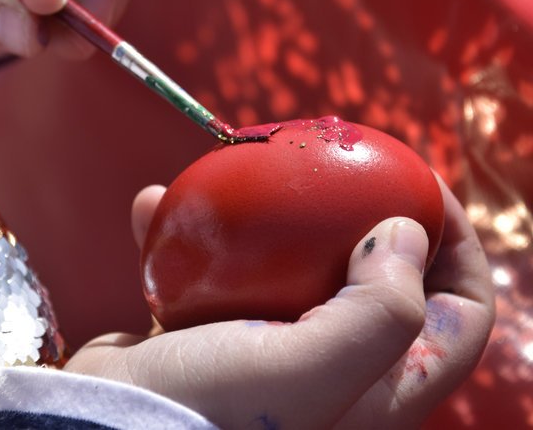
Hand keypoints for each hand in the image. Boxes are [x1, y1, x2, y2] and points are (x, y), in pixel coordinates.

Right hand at [64, 179, 494, 428]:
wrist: (105, 428)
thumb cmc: (211, 412)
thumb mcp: (307, 373)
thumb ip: (379, 313)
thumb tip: (408, 233)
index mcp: (377, 388)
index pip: (460, 316)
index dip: (458, 246)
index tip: (420, 185)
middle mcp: (331, 366)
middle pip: (379, 277)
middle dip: (366, 213)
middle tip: (337, 161)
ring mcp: (268, 345)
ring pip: (292, 262)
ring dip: (267, 214)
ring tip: (239, 168)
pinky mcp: (208, 331)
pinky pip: (212, 268)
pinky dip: (187, 235)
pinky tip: (152, 204)